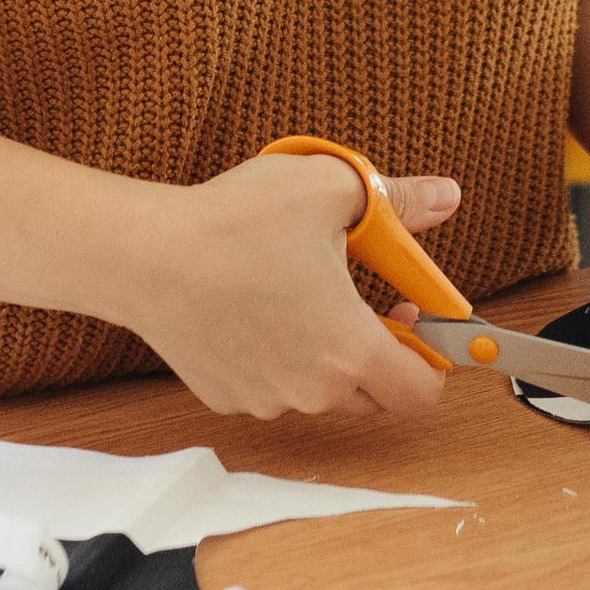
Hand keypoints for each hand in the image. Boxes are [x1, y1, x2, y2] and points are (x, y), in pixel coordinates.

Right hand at [127, 146, 459, 420]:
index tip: (413, 316)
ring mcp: (265, 399)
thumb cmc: (234, 224)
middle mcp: (311, 390)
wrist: (143, 254)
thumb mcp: (331, 190)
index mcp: (350, 350)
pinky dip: (277, 358)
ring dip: (325, 355)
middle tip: (363, 299)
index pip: (422, 392)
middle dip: (380, 352)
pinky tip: (254, 307)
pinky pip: (272, 386)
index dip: (433, 358)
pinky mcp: (224, 396)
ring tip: (299, 292)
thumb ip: (399, 199)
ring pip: (319, 390)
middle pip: (374, 394)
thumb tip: (446, 197)